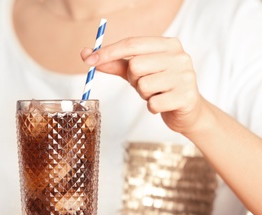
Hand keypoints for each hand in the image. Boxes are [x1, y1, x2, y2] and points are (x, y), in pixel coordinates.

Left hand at [81, 36, 206, 133]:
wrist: (188, 110)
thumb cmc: (160, 86)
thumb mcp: (137, 72)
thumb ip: (114, 63)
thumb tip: (87, 55)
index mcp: (168, 44)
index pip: (132, 43)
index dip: (108, 52)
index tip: (88, 59)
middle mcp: (180, 56)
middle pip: (136, 65)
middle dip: (133, 79)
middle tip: (144, 83)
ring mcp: (185, 76)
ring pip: (143, 85)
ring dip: (144, 94)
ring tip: (156, 93)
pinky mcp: (186, 97)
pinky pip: (153, 103)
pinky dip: (152, 107)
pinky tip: (162, 104)